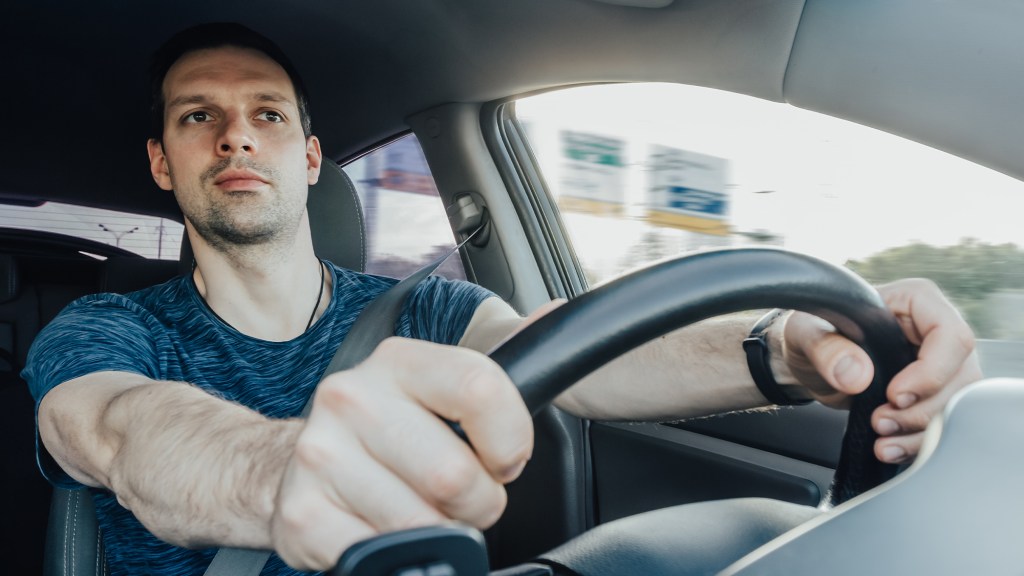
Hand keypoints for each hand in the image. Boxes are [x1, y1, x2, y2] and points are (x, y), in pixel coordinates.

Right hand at [270, 337, 532, 570]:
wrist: (299, 465)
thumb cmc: (387, 432)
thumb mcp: (436, 387)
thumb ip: (496, 367)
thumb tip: (555, 318)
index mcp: (397, 361)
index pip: (480, 390)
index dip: (510, 440)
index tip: (503, 458)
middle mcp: (352, 397)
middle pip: (455, 475)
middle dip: (478, 502)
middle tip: (463, 497)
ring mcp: (321, 455)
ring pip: (422, 524)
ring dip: (438, 532)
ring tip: (421, 511)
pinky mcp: (302, 514)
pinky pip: (380, 555)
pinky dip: (395, 556)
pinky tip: (381, 527)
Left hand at [780, 278, 981, 463]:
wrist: (807, 362)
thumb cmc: (812, 334)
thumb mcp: (807, 334)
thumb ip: (828, 349)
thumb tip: (858, 375)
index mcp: (915, 301)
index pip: (951, 336)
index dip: (930, 372)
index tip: (894, 396)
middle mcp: (935, 332)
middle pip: (961, 378)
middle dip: (923, 411)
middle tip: (881, 422)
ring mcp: (939, 365)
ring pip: (957, 406)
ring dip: (922, 432)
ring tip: (883, 442)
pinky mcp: (932, 394)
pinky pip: (943, 423)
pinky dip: (918, 442)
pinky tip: (891, 448)